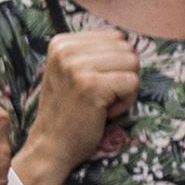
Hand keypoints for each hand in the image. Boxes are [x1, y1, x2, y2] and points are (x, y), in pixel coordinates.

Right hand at [17, 25, 139, 184]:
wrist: (51, 147)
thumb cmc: (69, 112)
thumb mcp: (72, 72)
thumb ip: (94, 53)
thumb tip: (129, 41)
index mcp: (60, 43)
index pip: (116, 37)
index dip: (113, 64)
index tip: (91, 85)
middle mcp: (65, 50)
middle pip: (126, 48)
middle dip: (121, 75)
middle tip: (97, 96)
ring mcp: (76, 67)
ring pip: (132, 63)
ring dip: (124, 88)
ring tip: (100, 103)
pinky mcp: (91, 85)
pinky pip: (132, 82)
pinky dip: (126, 102)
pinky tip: (104, 112)